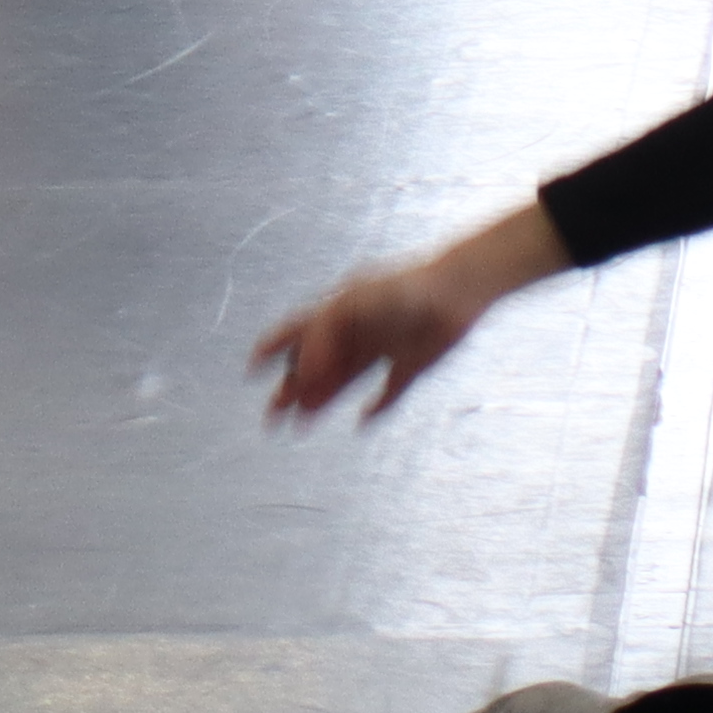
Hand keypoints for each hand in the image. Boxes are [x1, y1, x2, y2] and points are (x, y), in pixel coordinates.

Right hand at [255, 246, 502, 424]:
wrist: (462, 286)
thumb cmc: (408, 287)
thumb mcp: (354, 304)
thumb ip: (323, 336)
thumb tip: (303, 372)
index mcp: (343, 309)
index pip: (300, 330)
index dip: (274, 348)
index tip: (250, 370)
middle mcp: (361, 329)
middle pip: (318, 362)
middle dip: (291, 388)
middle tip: (270, 416)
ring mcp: (385, 346)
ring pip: (344, 380)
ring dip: (321, 402)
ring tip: (299, 426)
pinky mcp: (412, 363)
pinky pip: (388, 391)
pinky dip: (376, 407)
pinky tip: (362, 420)